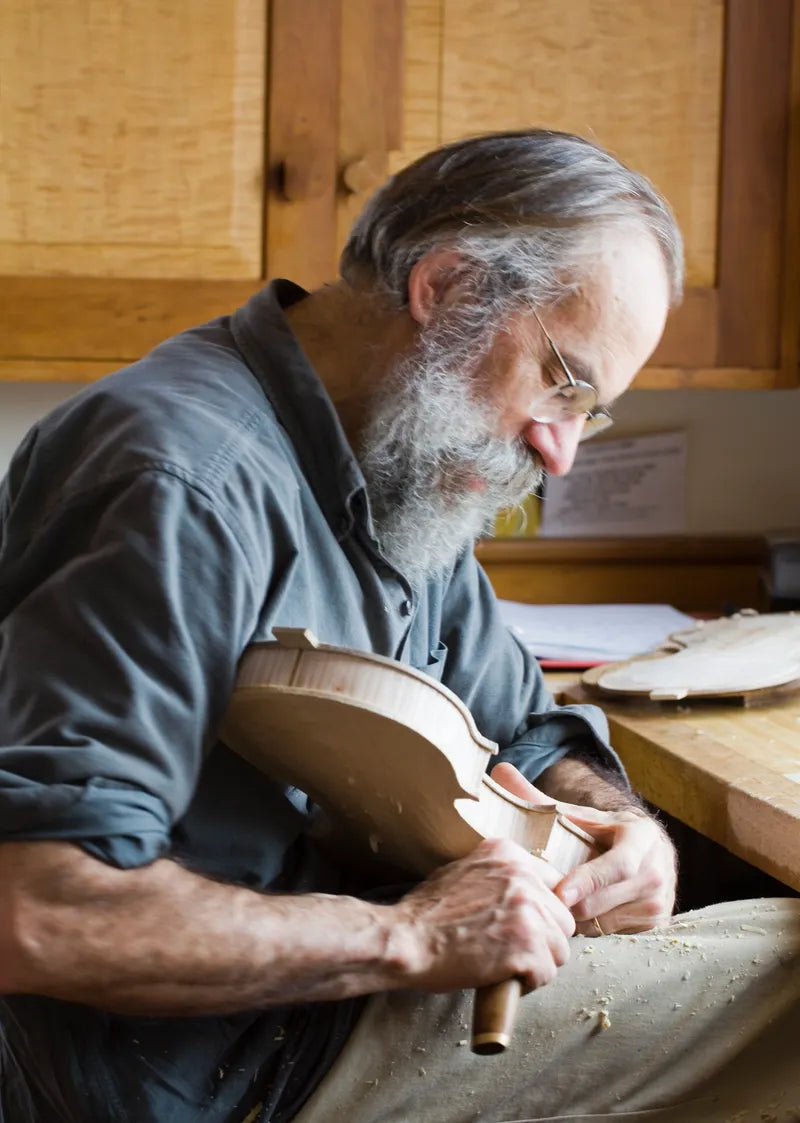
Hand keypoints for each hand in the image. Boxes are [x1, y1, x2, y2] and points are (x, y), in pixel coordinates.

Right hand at [388, 837, 574, 992]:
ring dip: (537, 962)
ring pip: (559, 948)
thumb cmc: (427, 913)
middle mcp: (523, 876)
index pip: (552, 885)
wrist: (406, 939)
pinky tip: (503, 977)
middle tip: (513, 950)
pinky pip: (547, 973)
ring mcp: (528, 910)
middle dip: (543, 939)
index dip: (540, 912)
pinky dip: (528, 983)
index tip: (524, 927)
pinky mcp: (527, 946)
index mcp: (509, 854)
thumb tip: (522, 891)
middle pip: (562, 918)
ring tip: (505, 965)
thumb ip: (497, 875)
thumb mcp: (464, 871)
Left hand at [491, 763, 676, 935]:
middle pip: (606, 901)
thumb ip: (538, 799)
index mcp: (642, 837)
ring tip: (556, 904)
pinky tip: (576, 915)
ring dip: (576, 919)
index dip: (588, 880)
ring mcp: (658, 902)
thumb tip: (500, 771)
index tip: (559, 892)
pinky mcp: (655, 926)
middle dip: (570, 904)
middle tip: (540, 900)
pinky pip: (611, 935)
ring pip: (604, 922)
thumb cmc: (604, 832)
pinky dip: (589, 928)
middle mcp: (657, 872)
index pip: (618, 865)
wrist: (648, 852)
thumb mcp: (580, 815)